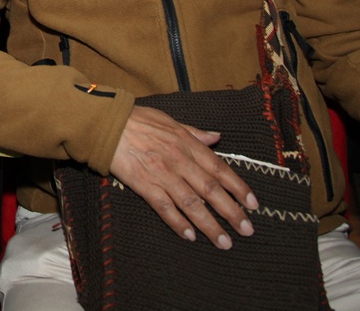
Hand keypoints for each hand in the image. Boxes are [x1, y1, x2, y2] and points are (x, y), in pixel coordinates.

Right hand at [110, 105, 258, 248]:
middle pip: (210, 190)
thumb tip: (216, 137)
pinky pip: (164, 207)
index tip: (253, 204)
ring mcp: (161, 174)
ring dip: (209, 224)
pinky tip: (189, 235)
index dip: (238, 188)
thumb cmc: (137, 119)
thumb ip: (195, 133)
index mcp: (187, 143)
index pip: (219, 169)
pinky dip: (177, 222)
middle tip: (247, 230)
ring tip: (224, 241)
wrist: (106, 124)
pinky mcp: (143, 184)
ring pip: (191, 203)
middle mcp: (178, 160)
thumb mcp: (170, 120)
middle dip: (231, 212)